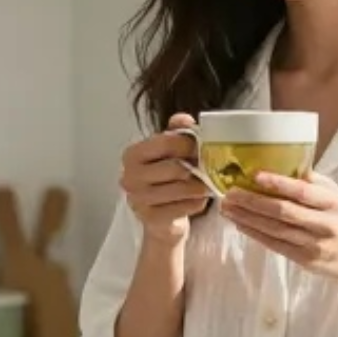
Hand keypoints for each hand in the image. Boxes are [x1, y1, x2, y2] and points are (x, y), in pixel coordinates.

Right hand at [120, 113, 209, 245]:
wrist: (160, 218)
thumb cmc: (165, 178)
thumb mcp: (168, 152)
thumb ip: (176, 132)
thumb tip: (184, 118)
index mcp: (132, 154)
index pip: (166, 142)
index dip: (189, 144)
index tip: (201, 148)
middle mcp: (130, 176)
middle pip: (176, 167)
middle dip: (197, 168)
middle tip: (207, 169)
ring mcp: (138, 199)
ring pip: (182, 188)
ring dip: (200, 186)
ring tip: (205, 184)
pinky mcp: (150, 218)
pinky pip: (185, 207)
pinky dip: (197, 203)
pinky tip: (198, 200)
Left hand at [219, 171, 337, 281]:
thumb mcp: (336, 196)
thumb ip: (312, 182)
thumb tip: (282, 163)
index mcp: (332, 203)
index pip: (302, 191)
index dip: (278, 183)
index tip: (255, 175)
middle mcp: (323, 223)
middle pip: (282, 211)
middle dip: (252, 202)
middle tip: (230, 193)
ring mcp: (313, 244)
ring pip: (274, 229)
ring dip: (247, 218)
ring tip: (228, 208)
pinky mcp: (304, 259)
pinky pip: (275, 245)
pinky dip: (255, 234)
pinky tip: (240, 224)